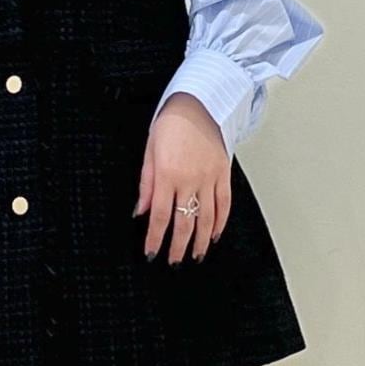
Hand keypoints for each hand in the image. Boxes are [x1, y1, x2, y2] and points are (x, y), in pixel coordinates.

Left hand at [134, 93, 230, 262]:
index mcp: (167, 174)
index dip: (155, 239)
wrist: (200, 103)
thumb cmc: (171, 123)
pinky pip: (224, 204)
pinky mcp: (224, 174)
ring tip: (196, 255)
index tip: (152, 253)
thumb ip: (146, 183)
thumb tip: (140, 211)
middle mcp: (189, 180)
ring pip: (207, 218)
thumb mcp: (149, 151)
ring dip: (201, 241)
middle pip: (184, 223)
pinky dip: (220, 222)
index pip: (160, 216)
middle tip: (174, 262)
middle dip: (178, 247)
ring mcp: (209, 178)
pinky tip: (215, 235)